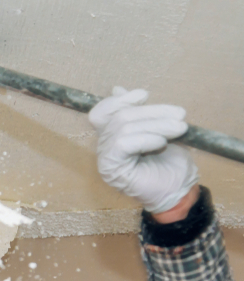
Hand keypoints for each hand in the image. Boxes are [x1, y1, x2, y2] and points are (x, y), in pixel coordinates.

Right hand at [88, 87, 197, 213]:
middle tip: (180, 114)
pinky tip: (161, 143)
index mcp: (112, 136)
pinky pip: (122, 144)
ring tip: (179, 129)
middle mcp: (104, 146)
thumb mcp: (158, 130)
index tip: (144, 94)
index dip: (118, 100)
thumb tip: (117, 89)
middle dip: (152, 112)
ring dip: (156, 125)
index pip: (101, 112)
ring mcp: (106, 158)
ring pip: (123, 127)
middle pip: (120, 117)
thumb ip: (139, 113)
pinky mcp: (111, 168)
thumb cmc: (170, 164)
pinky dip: (145, 139)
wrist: (178, 192)